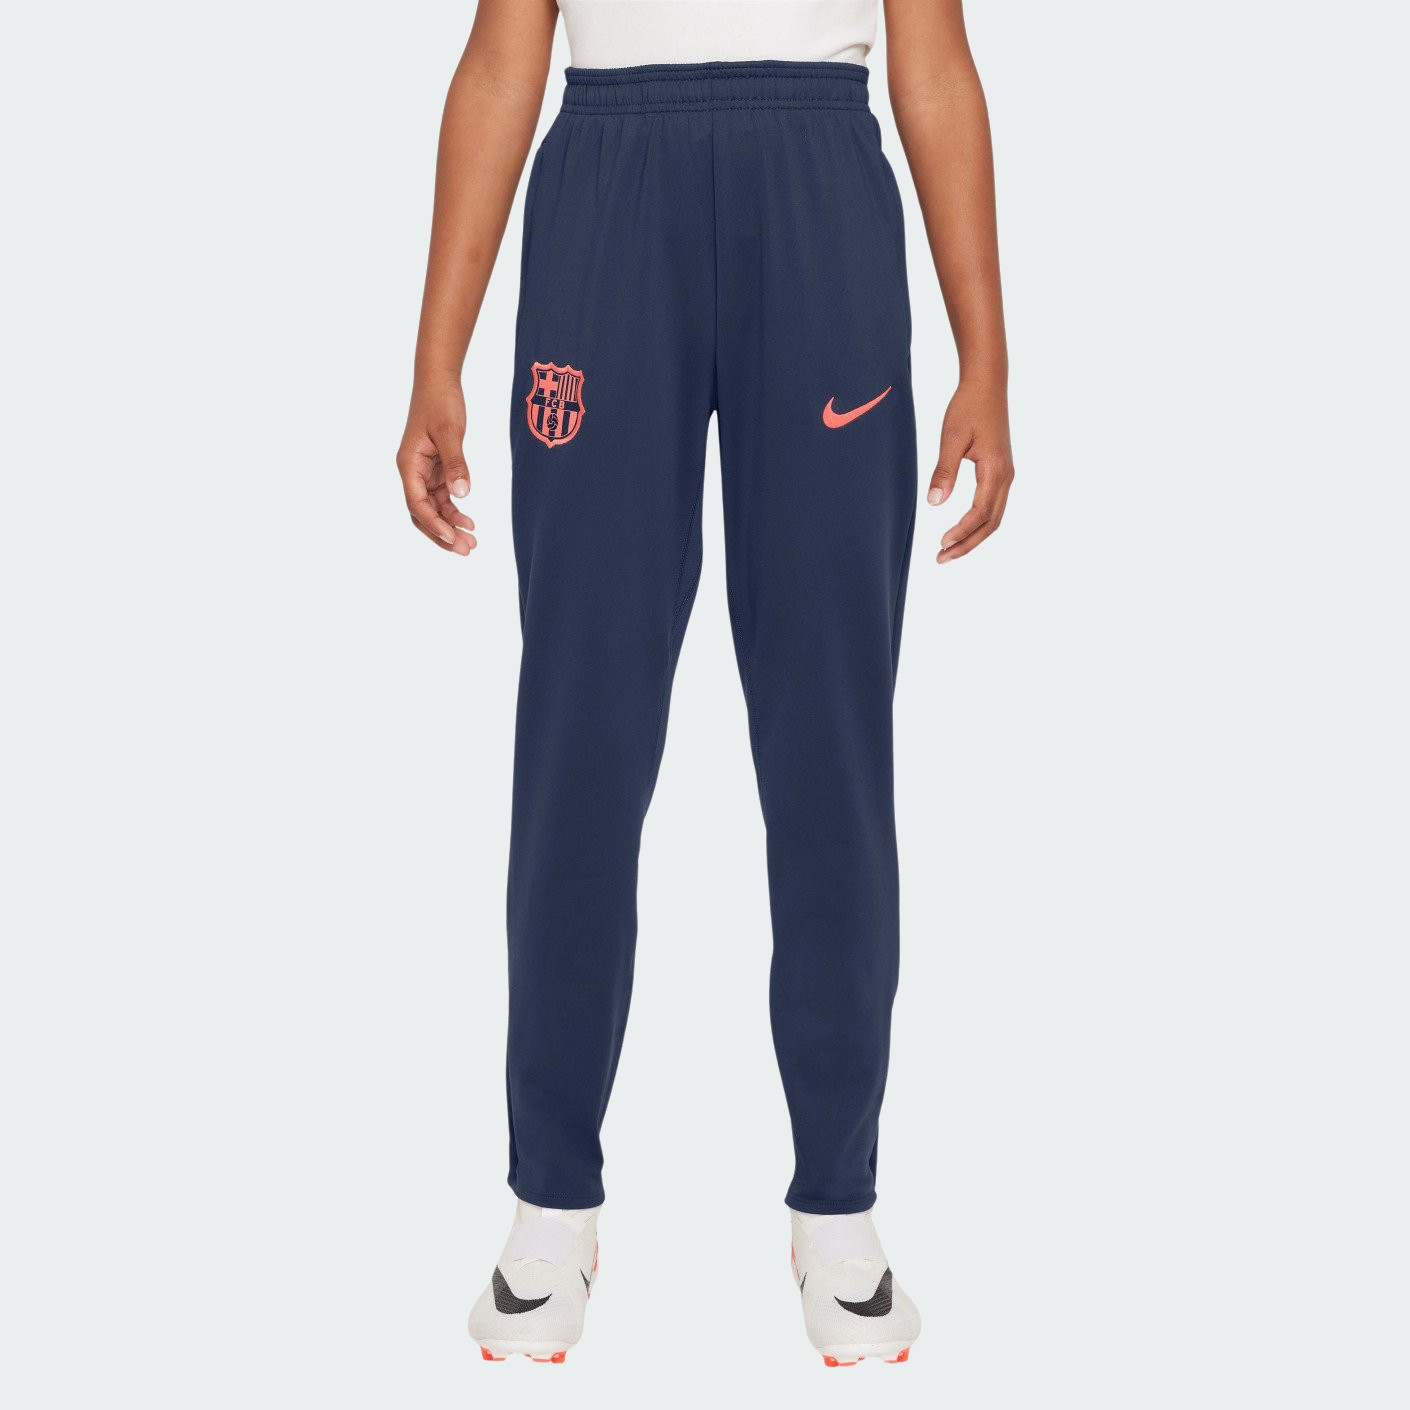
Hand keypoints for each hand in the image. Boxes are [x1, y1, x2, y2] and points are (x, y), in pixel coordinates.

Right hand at [396, 381, 477, 555]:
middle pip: (423, 513)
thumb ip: (456, 464)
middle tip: (466, 550)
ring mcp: (423, 472)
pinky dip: (454, 511)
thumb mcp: (450, 432)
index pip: (417, 504)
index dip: (434, 524)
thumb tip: (462, 495)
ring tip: (472, 542)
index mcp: (409, 465)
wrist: (439, 381)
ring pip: (433, 508)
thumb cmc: (440, 402)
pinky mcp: (435, 468)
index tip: (453, 538)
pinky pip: (442, 497)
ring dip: (450, 526)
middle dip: (442, 534)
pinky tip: (469, 522)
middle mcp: (412, 472)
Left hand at [927, 381, 1014, 562]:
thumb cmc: (968, 407)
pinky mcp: (1001, 471)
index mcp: (995, 470)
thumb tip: (934, 503)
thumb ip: (944, 471)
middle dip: (967, 544)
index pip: (980, 513)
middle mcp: (1006, 476)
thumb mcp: (951, 438)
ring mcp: (1006, 474)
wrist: (987, 385)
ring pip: (994, 517)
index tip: (941, 544)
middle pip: (990, 523)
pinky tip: (961, 529)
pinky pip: (992, 506)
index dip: (961, 533)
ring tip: (948, 550)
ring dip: (973, 536)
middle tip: (942, 559)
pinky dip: (978, 523)